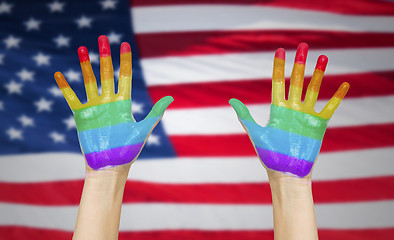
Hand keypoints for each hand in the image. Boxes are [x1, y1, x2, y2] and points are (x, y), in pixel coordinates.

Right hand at [54, 35, 172, 171]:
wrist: (110, 166)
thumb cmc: (128, 150)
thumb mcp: (143, 130)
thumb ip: (155, 113)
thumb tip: (170, 97)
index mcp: (124, 103)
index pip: (124, 76)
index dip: (124, 61)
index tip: (124, 45)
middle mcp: (109, 101)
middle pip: (106, 74)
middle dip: (105, 56)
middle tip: (102, 38)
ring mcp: (95, 107)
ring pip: (89, 81)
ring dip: (86, 65)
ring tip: (82, 48)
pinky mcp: (82, 115)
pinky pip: (72, 98)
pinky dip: (66, 87)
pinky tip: (59, 75)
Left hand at [229, 43, 348, 177]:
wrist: (286, 172)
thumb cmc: (269, 155)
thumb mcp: (256, 133)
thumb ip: (246, 116)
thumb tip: (231, 100)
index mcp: (277, 109)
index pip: (279, 82)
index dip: (280, 67)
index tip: (281, 51)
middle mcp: (292, 108)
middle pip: (297, 80)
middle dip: (300, 63)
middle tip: (303, 45)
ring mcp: (306, 115)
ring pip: (314, 89)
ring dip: (319, 74)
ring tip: (323, 57)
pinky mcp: (318, 125)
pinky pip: (329, 107)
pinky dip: (337, 97)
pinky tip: (344, 85)